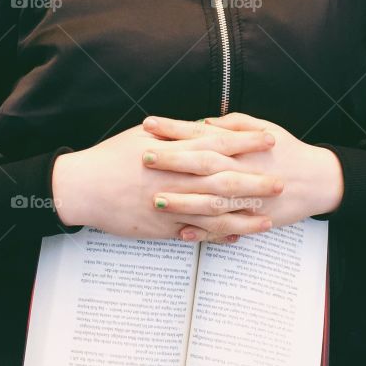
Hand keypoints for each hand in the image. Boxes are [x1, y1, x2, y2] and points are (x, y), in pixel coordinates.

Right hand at [51, 120, 284, 242]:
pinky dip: (218, 235)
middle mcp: (176, 178)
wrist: (84, 186)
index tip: (270, 139)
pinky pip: (196, 234)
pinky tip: (237, 238)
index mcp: (174, 150)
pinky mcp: (162, 228)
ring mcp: (171, 205)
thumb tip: (205, 127)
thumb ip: (178, 134)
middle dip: (255, 181)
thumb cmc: (113, 156)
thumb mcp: (145, 136)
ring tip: (268, 218)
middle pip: (224, 179)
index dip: (246, 141)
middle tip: (281, 181)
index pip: (219, 143)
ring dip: (244, 215)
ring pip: (215, 212)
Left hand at [141, 112, 342, 240]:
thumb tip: (202, 122)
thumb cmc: (287, 149)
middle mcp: (243, 169)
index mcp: (242, 145)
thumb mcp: (263, 127)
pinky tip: (180, 232)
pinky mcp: (252, 218)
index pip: (202, 134)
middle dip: (172, 161)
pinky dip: (203, 231)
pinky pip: (224, 226)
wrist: (316, 180)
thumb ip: (232, 123)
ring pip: (211, 199)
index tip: (149, 124)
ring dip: (183, 200)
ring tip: (155, 199)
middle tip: (143, 157)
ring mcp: (247, 197)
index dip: (175, 129)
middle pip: (202, 164)